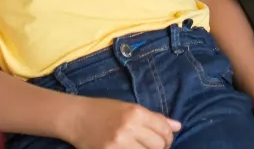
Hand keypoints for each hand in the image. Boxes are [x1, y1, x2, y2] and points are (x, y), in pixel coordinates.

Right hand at [62, 97, 179, 148]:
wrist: (76, 118)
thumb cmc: (103, 110)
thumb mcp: (129, 108)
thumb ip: (154, 118)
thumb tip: (177, 126)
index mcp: (136, 113)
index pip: (164, 130)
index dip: (169, 137)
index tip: (165, 140)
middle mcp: (129, 128)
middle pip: (159, 146)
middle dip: (161, 148)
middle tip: (156, 147)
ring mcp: (118, 144)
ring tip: (143, 148)